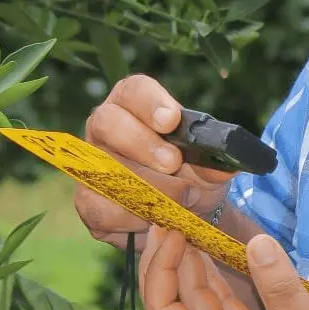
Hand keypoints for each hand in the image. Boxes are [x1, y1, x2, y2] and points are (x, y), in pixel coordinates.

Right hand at [75, 75, 235, 250]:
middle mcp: (103, 130)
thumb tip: (221, 163)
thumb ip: (214, 163)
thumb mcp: (209, 169)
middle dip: (142, 143)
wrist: (180, 217)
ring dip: (146, 187)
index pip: (133, 90)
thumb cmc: (189, 177)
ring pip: (104, 169)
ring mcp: (89, 165)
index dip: (150, 102)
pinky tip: (155, 218)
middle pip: (108, 122)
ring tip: (180, 200)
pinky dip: (133, 217)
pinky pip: (102, 208)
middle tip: (173, 163)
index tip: (172, 120)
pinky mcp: (86, 202)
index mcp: (132, 107)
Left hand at [138, 226, 308, 309]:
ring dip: (186, 268)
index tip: (171, 235)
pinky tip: (210, 253)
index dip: (159, 271)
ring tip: (181, 230)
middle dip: (162, 265)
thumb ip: (280, 288)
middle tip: (162, 224)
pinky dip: (213, 278)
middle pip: (169, 305)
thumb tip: (257, 242)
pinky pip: (221, 305)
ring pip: (195, 303)